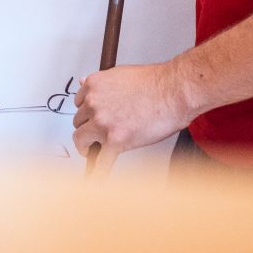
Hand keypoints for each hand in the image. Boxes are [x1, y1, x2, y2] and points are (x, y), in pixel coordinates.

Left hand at [71, 62, 193, 172]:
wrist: (173, 92)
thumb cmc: (155, 83)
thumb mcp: (120, 74)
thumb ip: (101, 84)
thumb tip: (83, 83)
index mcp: (94, 86)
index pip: (79, 103)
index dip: (88, 113)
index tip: (91, 119)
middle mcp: (94, 104)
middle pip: (79, 122)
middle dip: (89, 128)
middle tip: (98, 134)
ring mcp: (103, 123)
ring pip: (82, 141)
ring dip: (88, 146)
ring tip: (96, 151)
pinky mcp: (116, 141)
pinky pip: (101, 161)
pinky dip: (98, 172)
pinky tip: (96, 178)